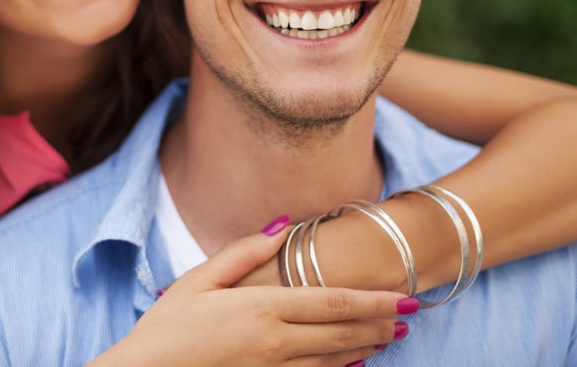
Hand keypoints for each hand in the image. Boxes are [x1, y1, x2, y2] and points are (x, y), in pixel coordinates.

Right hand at [91, 223, 413, 365]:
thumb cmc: (167, 327)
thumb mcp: (199, 279)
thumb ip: (243, 252)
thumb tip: (281, 224)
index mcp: (262, 308)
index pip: (333, 302)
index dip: (373, 300)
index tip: (404, 297)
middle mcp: (275, 341)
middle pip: (341, 332)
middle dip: (378, 323)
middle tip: (409, 316)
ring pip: (333, 360)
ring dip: (365, 346)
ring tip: (390, 337)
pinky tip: (354, 364)